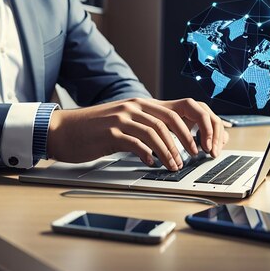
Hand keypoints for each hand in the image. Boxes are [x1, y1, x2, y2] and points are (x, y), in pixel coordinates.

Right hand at [46, 98, 228, 170]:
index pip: (179, 108)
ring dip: (170, 151)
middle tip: (194, 156)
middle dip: (188, 140)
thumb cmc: (93, 130)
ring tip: (174, 166)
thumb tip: (170, 143)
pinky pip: (136, 142)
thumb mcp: (123, 122)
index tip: (206, 141)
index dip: (197, 123)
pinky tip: (150, 163)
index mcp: (141, 104)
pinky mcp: (110, 132)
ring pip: (156, 132)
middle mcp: (134, 107)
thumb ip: (145, 126)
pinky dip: (147, 154)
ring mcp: (122, 118)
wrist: (63, 130)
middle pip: (171, 119)